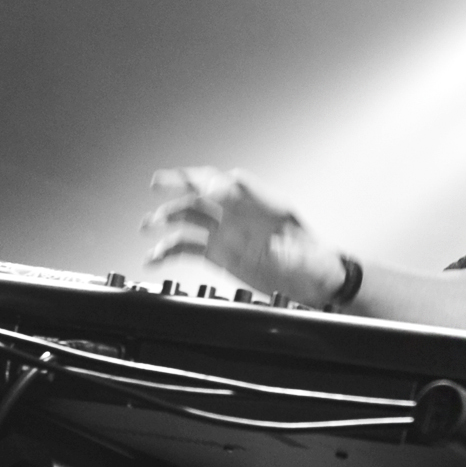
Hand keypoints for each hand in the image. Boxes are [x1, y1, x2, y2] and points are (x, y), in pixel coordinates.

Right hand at [143, 166, 344, 305]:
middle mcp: (240, 215)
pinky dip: (168, 251)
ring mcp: (227, 233)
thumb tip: (254, 217)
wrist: (316, 284)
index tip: (200, 187)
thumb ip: (279, 233)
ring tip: (149, 225)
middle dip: (179, 184)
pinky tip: (154, 257)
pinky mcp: (219, 254)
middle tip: (157, 183)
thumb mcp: (302, 245)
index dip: (214, 182)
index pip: (232, 183)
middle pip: (205, 192)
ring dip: (168, 217)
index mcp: (261, 205)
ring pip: (191, 217)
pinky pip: (188, 247)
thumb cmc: (315, 259)